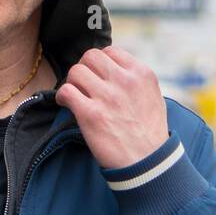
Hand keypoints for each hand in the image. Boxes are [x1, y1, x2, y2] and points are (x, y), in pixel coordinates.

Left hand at [55, 47, 169, 169]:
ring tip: (76, 95)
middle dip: (83, 69)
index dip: (99, 63)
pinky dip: (62, 97)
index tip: (96, 76)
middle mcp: (124, 81)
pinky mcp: (91, 114)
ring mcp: (107, 96)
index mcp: (141, 74)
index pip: (110, 51)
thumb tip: (114, 70)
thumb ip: (135, 80)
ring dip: (72, 82)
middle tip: (83, 85)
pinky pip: (66, 91)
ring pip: (75, 71)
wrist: (147, 162)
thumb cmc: (149, 133)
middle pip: (90, 57)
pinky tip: (66, 104)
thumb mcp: (153, 96)